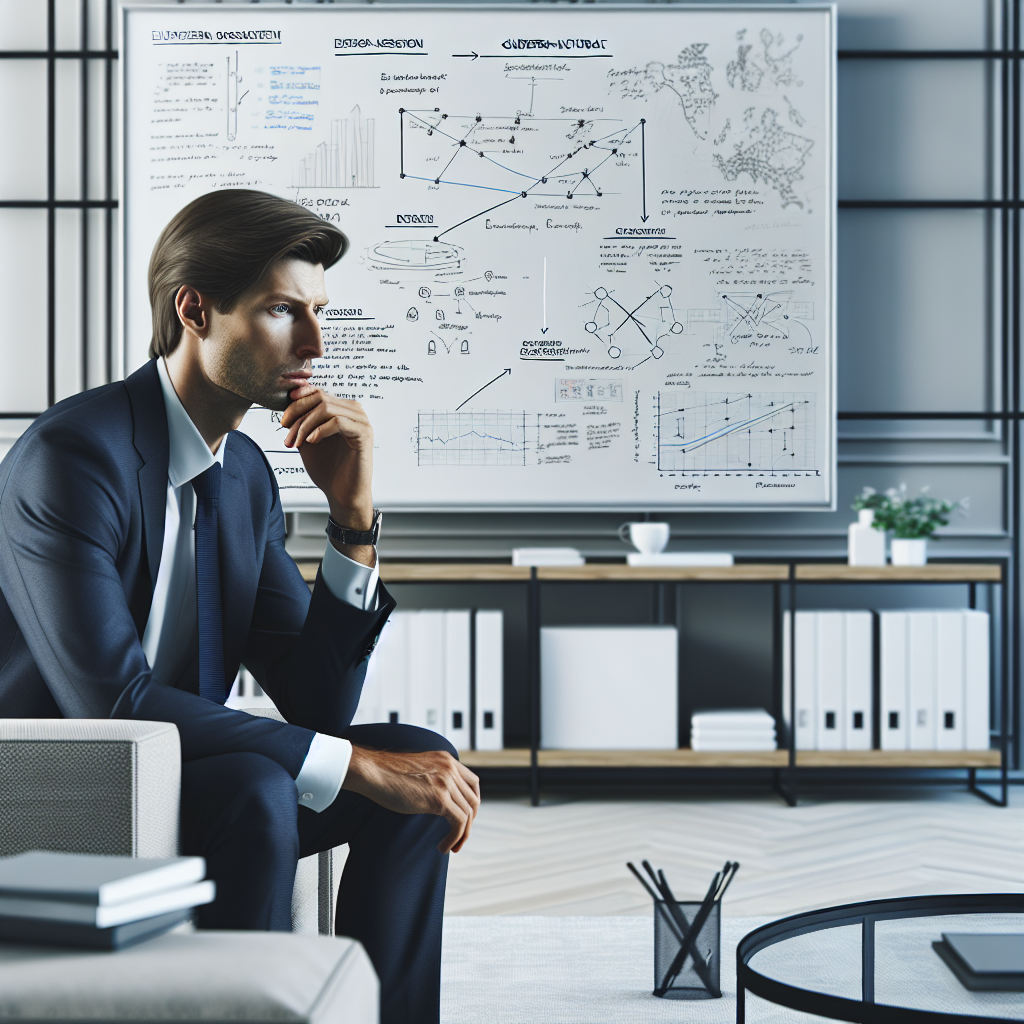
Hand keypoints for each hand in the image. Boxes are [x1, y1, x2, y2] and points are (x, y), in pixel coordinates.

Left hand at [280, 385, 374, 562]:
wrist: (342, 494)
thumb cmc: (327, 468)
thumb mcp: (307, 440)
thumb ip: (301, 422)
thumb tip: (285, 405)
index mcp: (342, 409)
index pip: (317, 393)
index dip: (297, 400)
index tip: (282, 419)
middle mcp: (354, 411)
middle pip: (320, 398)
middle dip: (297, 414)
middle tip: (285, 433)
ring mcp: (361, 421)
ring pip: (326, 408)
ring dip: (305, 425)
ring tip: (295, 443)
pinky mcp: (364, 433)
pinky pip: (338, 422)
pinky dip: (320, 430)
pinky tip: (311, 442)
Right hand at [341, 746, 480, 853]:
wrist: (373, 772)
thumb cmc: (387, 774)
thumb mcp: (418, 771)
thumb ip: (433, 778)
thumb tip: (438, 800)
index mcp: (446, 759)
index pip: (473, 782)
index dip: (472, 802)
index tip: (464, 817)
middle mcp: (450, 768)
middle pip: (473, 799)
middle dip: (470, 821)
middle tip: (459, 836)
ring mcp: (447, 782)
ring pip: (468, 813)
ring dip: (462, 835)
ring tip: (450, 847)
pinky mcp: (440, 798)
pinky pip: (459, 823)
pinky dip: (455, 838)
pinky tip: (442, 847)